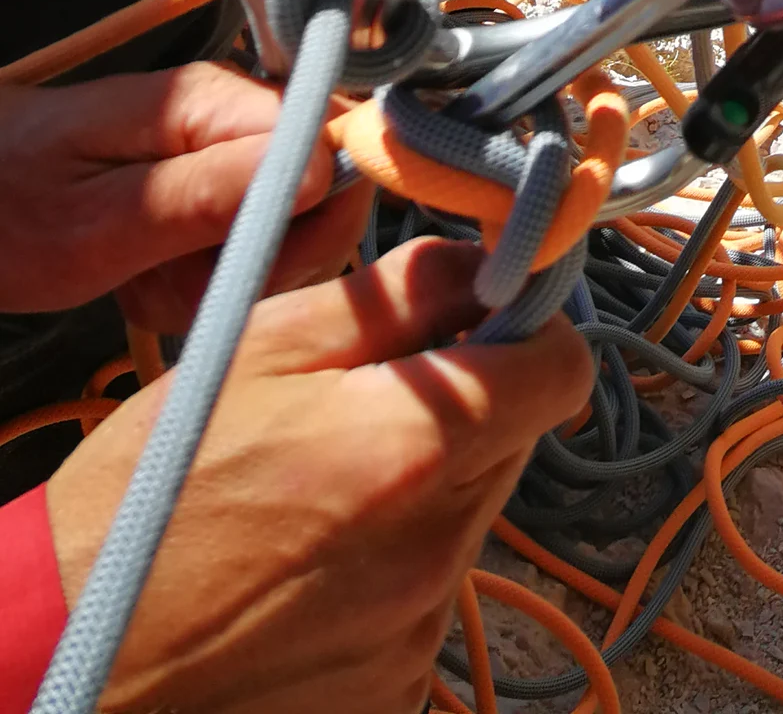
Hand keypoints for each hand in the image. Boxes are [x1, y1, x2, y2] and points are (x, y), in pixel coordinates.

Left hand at [0, 63, 370, 332]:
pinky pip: (249, 250)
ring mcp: (227, 152)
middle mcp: (235, 116)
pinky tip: (146, 281)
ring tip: (148, 282)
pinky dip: (202, 285)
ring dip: (225, 281)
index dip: (313, 215)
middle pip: (326, 193)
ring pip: (291, 233)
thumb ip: (203, 196)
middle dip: (267, 261)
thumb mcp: (93, 222)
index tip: (244, 265)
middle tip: (181, 283)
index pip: (331, 143)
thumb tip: (318, 169)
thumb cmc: (6, 208)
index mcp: (212, 102)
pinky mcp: (214, 187)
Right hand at [47, 240, 592, 713]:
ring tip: (316, 492)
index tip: (484, 319)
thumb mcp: (264, 346)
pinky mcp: (392, 690)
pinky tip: (307, 565)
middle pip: (514, 440)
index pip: (561, 370)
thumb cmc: (153, 487)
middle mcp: (435, 551)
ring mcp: (417, 632)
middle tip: (368, 403)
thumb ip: (399, 293)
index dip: (531, 331)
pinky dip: (388, 568)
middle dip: (467, 406)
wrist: (69, 647)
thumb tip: (491, 262)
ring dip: (423, 489)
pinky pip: (427, 598)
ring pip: (470, 517)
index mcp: (413, 451)